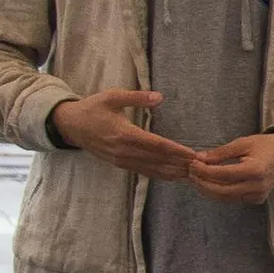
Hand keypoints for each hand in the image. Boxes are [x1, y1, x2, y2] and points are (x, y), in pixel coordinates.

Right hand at [51, 89, 197, 179]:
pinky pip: (145, 172)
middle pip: (158, 161)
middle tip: (202, 168)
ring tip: (194, 175)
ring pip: (153, 170)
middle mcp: (124, 151)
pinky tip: (176, 176)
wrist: (71, 126)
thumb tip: (160, 96)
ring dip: (174, 173)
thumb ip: (137, 97)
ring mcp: (122, 161)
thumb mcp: (112, 96)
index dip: (176, 150)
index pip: (156, 145)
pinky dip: (162, 175)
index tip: (193, 154)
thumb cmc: (93, 108)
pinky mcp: (121, 165)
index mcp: (124, 134)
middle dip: (181, 165)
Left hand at [189, 130, 273, 204]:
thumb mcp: (243, 143)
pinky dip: (218, 192)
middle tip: (190, 174)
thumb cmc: (265, 146)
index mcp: (255, 171)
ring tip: (196, 179)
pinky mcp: (256, 200)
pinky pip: (232, 198)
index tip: (192, 164)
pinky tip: (209, 183)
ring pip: (225, 197)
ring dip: (208, 190)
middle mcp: (257, 187)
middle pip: (222, 191)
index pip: (223, 175)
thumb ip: (220, 153)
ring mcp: (257, 196)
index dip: (204, 171)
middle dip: (202, 184)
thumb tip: (199, 159)